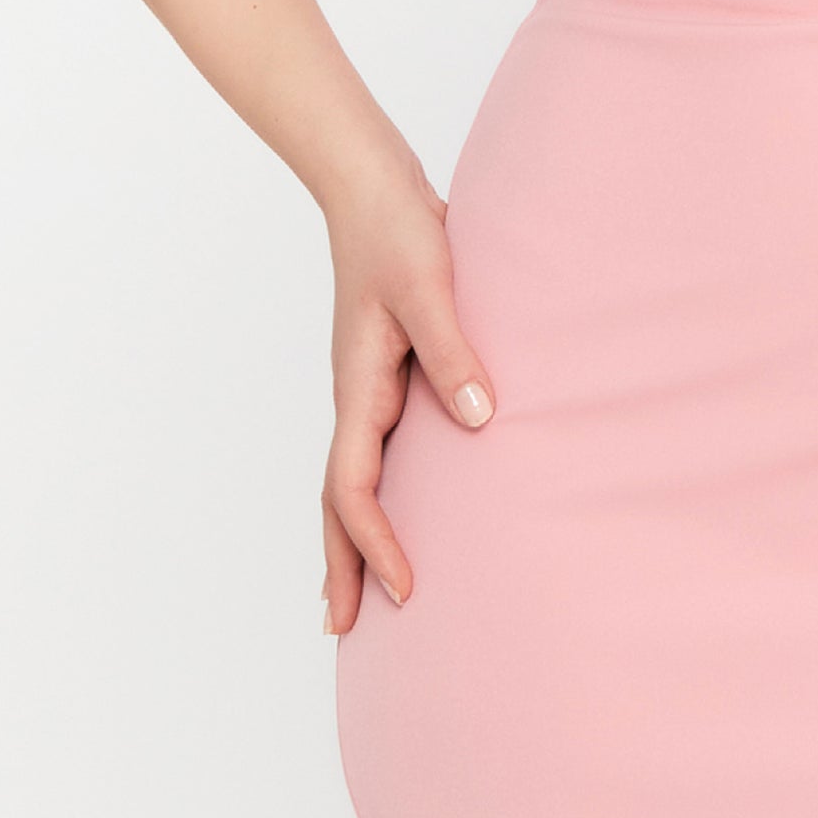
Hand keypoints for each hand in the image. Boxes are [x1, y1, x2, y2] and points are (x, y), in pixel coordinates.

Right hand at [318, 148, 495, 634]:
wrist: (374, 187)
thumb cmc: (399, 232)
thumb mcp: (430, 287)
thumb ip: (453, 350)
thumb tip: (480, 418)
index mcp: (359, 388)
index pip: (352, 488)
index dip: (374, 543)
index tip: (404, 590)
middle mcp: (357, 396)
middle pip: (338, 498)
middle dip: (340, 562)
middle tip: (343, 630)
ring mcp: (369, 385)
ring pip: (351, 476)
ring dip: (353, 534)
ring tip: (361, 587)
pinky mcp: (389, 369)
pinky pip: (377, 446)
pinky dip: (377, 488)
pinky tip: (401, 498)